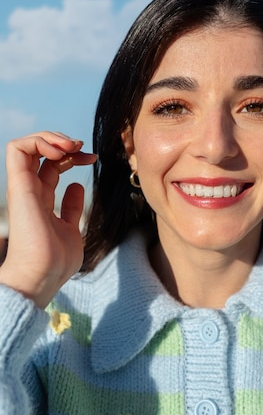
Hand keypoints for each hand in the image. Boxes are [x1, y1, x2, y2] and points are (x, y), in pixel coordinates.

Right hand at [0, 131, 95, 306]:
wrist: (42, 276)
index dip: (73, 156)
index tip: (93, 158)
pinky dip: (39, 141)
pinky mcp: (18, 186)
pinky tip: (61, 151)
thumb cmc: (56, 261)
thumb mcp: (71, 228)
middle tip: (83, 148)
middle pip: (41, 152)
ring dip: (51, 138)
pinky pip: (17, 149)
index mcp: (41, 200)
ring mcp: (23, 187)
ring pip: (26, 144)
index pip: (52, 166)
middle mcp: (30, 191)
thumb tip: (77, 186)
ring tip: (72, 146)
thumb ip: (71, 207)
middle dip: (64, 142)